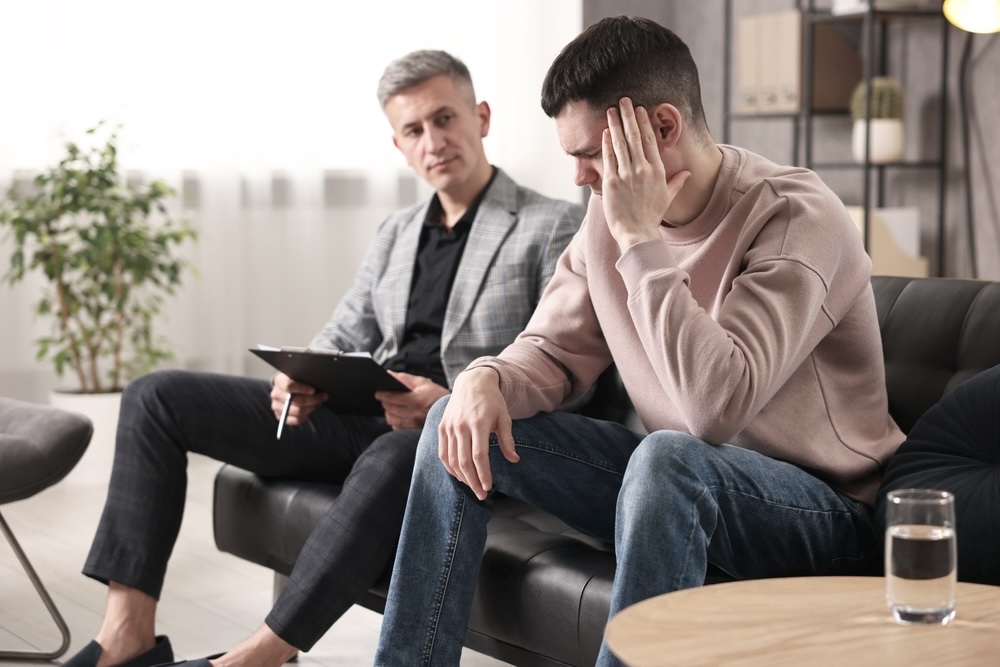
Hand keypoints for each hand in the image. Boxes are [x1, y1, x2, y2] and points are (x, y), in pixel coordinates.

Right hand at [270, 373, 326, 425]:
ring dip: (312, 407)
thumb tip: (318, 383)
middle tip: (323, 396)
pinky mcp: (280, 416)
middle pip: (296, 400)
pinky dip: (306, 416)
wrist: (286, 388)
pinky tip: (311, 410)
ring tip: (319, 403)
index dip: (302, 388)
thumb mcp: (299, 375)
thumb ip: (305, 378)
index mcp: (279, 381)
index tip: (313, 390)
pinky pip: (296, 420)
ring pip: (298, 411)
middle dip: (313, 399)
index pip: (288, 385)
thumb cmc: (297, 380)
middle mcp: (276, 394)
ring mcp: (276, 406)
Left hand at [376, 371, 449, 429]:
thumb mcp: (422, 382)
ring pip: (391, 419)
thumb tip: (389, 374)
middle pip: (390, 408)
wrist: (449, 409)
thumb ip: (404, 378)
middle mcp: (414, 413)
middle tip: (382, 396)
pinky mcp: (414, 429)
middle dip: (384, 402)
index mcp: (416, 400)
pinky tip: (396, 414)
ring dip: (388, 411)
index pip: (392, 398)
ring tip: (389, 405)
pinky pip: (397, 427)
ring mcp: (414, 423)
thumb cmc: (436, 394)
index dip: (382, 394)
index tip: (377, 392)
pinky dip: (394, 420)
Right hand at [437, 367, 518, 499]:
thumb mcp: (504, 417)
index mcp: (478, 423)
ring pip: (452, 460)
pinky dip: (450, 467)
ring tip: (473, 487)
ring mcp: (449, 427)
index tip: (489, 487)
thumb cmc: (492, 401)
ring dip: (462, 477)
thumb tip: (514, 460)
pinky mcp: (442, 428)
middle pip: (464, 461)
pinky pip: (443, 453)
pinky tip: (460, 476)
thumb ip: (507, 439)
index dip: (483, 473)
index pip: (479, 455)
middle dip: (473, 481)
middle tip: (482, 494)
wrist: (472, 382)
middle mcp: (461, 426)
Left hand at [602, 97, 690, 251]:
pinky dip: (606, 143)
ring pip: (621, 143)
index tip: (640, 109)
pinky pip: (609, 158)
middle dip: (629, 116)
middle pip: (636, 136)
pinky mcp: (612, 182)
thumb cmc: (651, 217)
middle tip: (624, 100)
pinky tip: (604, 131)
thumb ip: (677, 182)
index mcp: (658, 170)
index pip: (651, 140)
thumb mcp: (668, 198)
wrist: (637, 233)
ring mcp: (627, 175)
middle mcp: (643, 169)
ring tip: (612, 110)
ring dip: (616, 124)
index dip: (645, 122)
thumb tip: (688, 173)